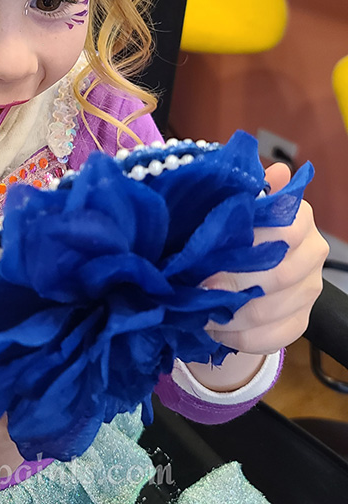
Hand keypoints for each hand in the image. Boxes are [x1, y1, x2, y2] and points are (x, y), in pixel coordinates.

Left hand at [200, 162, 328, 354]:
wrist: (247, 265)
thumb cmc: (237, 227)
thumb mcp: (234, 202)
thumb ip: (247, 189)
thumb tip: (274, 172)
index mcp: (299, 219)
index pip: (287, 229)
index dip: (249, 245)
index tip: (210, 255)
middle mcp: (313, 254)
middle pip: (278, 276)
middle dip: (233, 285)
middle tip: (198, 290)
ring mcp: (310, 291)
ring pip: (272, 311)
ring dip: (230, 315)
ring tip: (198, 311)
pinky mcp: (301, 322)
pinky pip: (273, 338)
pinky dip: (238, 338)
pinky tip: (214, 329)